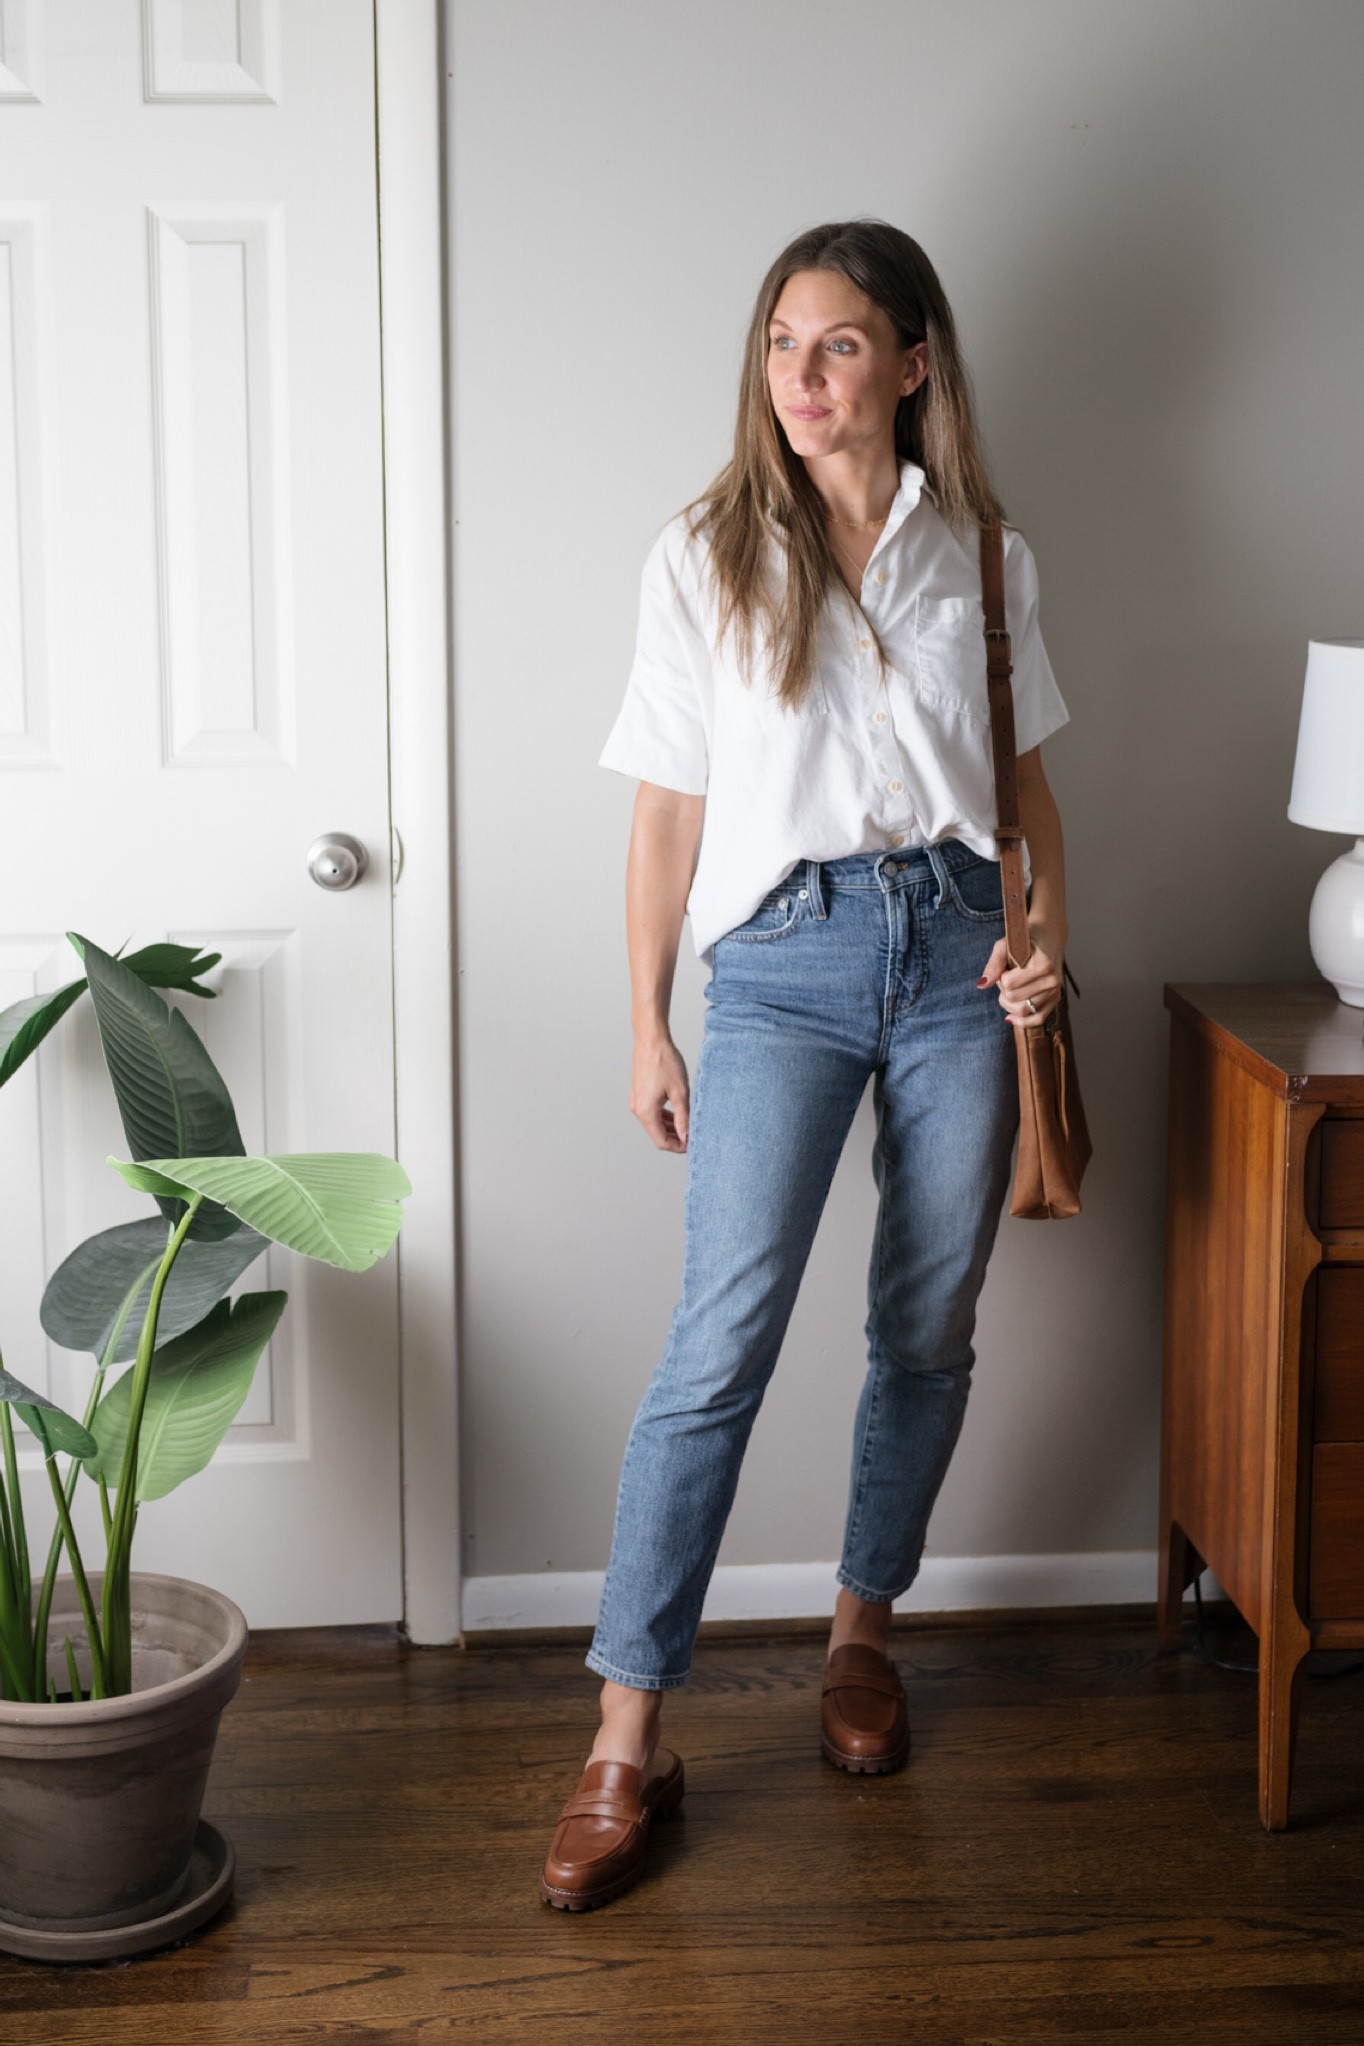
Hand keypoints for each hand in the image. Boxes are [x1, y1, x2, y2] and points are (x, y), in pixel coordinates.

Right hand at [630, 1032, 689, 1150]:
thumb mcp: (680, 1092)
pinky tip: (677, 1113)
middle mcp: (637, 1109)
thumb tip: (686, 1137)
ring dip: (669, 1127)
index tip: (692, 1145)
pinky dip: (663, 1116)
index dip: (677, 1146)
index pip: (661, 1141)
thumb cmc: (665, 1061)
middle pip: (656, 1134)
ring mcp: (636, 1101)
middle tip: (693, 1136)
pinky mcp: (638, 1093)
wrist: (651, 1039)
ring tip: (687, 1125)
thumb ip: (683, 1118)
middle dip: (675, 1138)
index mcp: (646, 1112)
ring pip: (654, 1123)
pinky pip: (651, 1112)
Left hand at [977, 922, 1064, 1029]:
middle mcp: (1052, 981)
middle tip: (1007, 977)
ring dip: (1009, 1003)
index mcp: (1042, 965)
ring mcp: (1055, 991)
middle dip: (1003, 990)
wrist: (1050, 935)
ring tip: (1012, 988)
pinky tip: (1010, 1018)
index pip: (1008, 984)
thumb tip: (982, 985)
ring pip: (1023, 1011)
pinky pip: (1038, 1019)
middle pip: (1014, 999)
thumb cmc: (1026, 938)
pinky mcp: (1056, 999)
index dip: (1000, 977)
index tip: (1005, 968)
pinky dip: (1023, 1022)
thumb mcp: (1006, 944)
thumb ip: (994, 964)